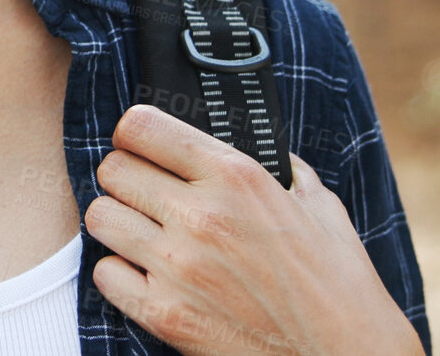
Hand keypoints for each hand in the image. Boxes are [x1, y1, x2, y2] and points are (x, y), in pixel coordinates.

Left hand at [84, 104, 420, 355]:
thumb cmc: (338, 282)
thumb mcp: (317, 202)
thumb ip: (276, 165)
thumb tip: (247, 141)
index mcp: (237, 176)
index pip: (143, 126)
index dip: (136, 133)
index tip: (141, 144)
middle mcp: (201, 215)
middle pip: (113, 169)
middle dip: (125, 177)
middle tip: (144, 192)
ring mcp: (178, 266)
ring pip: (100, 216)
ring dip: (119, 221)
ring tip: (144, 232)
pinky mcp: (164, 313)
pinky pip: (104, 273)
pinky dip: (120, 272)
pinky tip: (148, 274)